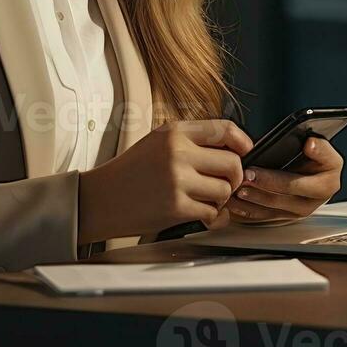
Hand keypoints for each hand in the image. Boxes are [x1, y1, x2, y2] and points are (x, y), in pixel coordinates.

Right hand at [77, 120, 251, 242]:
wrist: (100, 199)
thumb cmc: (130, 172)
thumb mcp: (158, 143)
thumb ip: (191, 142)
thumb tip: (233, 151)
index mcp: (175, 132)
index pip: (225, 130)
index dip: (242, 143)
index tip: (246, 152)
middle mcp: (178, 152)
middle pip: (233, 163)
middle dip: (234, 178)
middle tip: (224, 184)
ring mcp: (177, 180)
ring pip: (225, 190)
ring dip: (220, 199)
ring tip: (204, 199)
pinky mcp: (176, 207)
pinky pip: (213, 212)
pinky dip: (211, 217)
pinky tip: (199, 214)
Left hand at [214, 136, 342, 226]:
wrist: (318, 171)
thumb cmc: (318, 157)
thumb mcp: (325, 149)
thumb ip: (320, 148)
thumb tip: (310, 145)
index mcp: (326, 185)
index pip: (297, 184)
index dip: (274, 179)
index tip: (253, 171)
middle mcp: (312, 202)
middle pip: (280, 199)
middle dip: (257, 189)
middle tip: (240, 179)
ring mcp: (298, 212)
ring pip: (270, 210)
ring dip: (250, 200)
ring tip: (235, 189)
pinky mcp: (285, 216)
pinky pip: (263, 216)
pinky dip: (247, 209)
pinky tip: (235, 202)